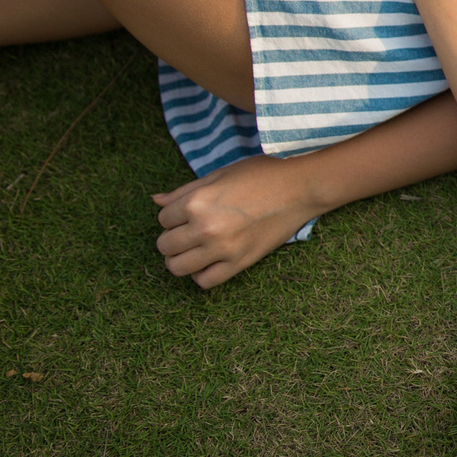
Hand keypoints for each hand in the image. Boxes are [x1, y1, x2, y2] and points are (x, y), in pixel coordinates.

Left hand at [154, 156, 318, 288]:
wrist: (300, 188)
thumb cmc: (261, 175)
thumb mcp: (220, 175)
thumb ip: (185, 191)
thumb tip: (155, 201)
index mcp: (197, 202)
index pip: (162, 219)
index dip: (173, 215)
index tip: (189, 212)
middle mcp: (205, 228)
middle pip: (164, 245)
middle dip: (172, 238)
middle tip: (189, 231)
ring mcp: (222, 248)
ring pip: (177, 268)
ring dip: (180, 259)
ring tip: (194, 249)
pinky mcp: (239, 263)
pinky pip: (205, 281)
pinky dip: (201, 275)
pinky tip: (209, 261)